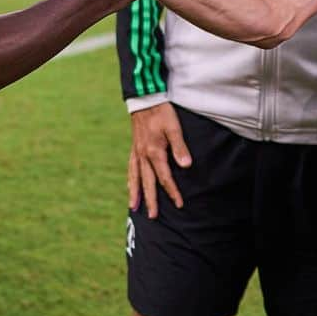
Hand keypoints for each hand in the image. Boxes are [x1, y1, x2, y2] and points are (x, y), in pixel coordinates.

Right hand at [128, 102, 192, 218]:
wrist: (145, 99)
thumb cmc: (161, 112)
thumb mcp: (174, 128)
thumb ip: (179, 147)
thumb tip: (186, 165)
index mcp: (154, 152)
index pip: (164, 177)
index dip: (172, 191)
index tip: (179, 204)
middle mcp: (143, 155)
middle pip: (147, 182)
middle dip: (150, 200)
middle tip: (152, 216)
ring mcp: (137, 152)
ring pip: (135, 177)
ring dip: (135, 193)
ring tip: (134, 206)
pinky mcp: (134, 147)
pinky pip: (131, 168)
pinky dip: (130, 179)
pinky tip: (130, 185)